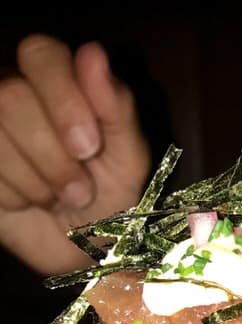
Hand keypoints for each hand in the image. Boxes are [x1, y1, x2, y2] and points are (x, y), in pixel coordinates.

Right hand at [0, 34, 150, 275]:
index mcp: (57, 80)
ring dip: (35, 182)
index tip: (88, 147)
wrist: (83, 249)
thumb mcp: (127, 159)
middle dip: (52, 156)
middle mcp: (13, 92)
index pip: (41, 53)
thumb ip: (117, 108)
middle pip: (9, 95)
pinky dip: (12, 197)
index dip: (62, 98)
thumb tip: (93, 54)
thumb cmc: (108, 197)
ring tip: (57, 199)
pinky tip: (27, 203)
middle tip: (80, 191)